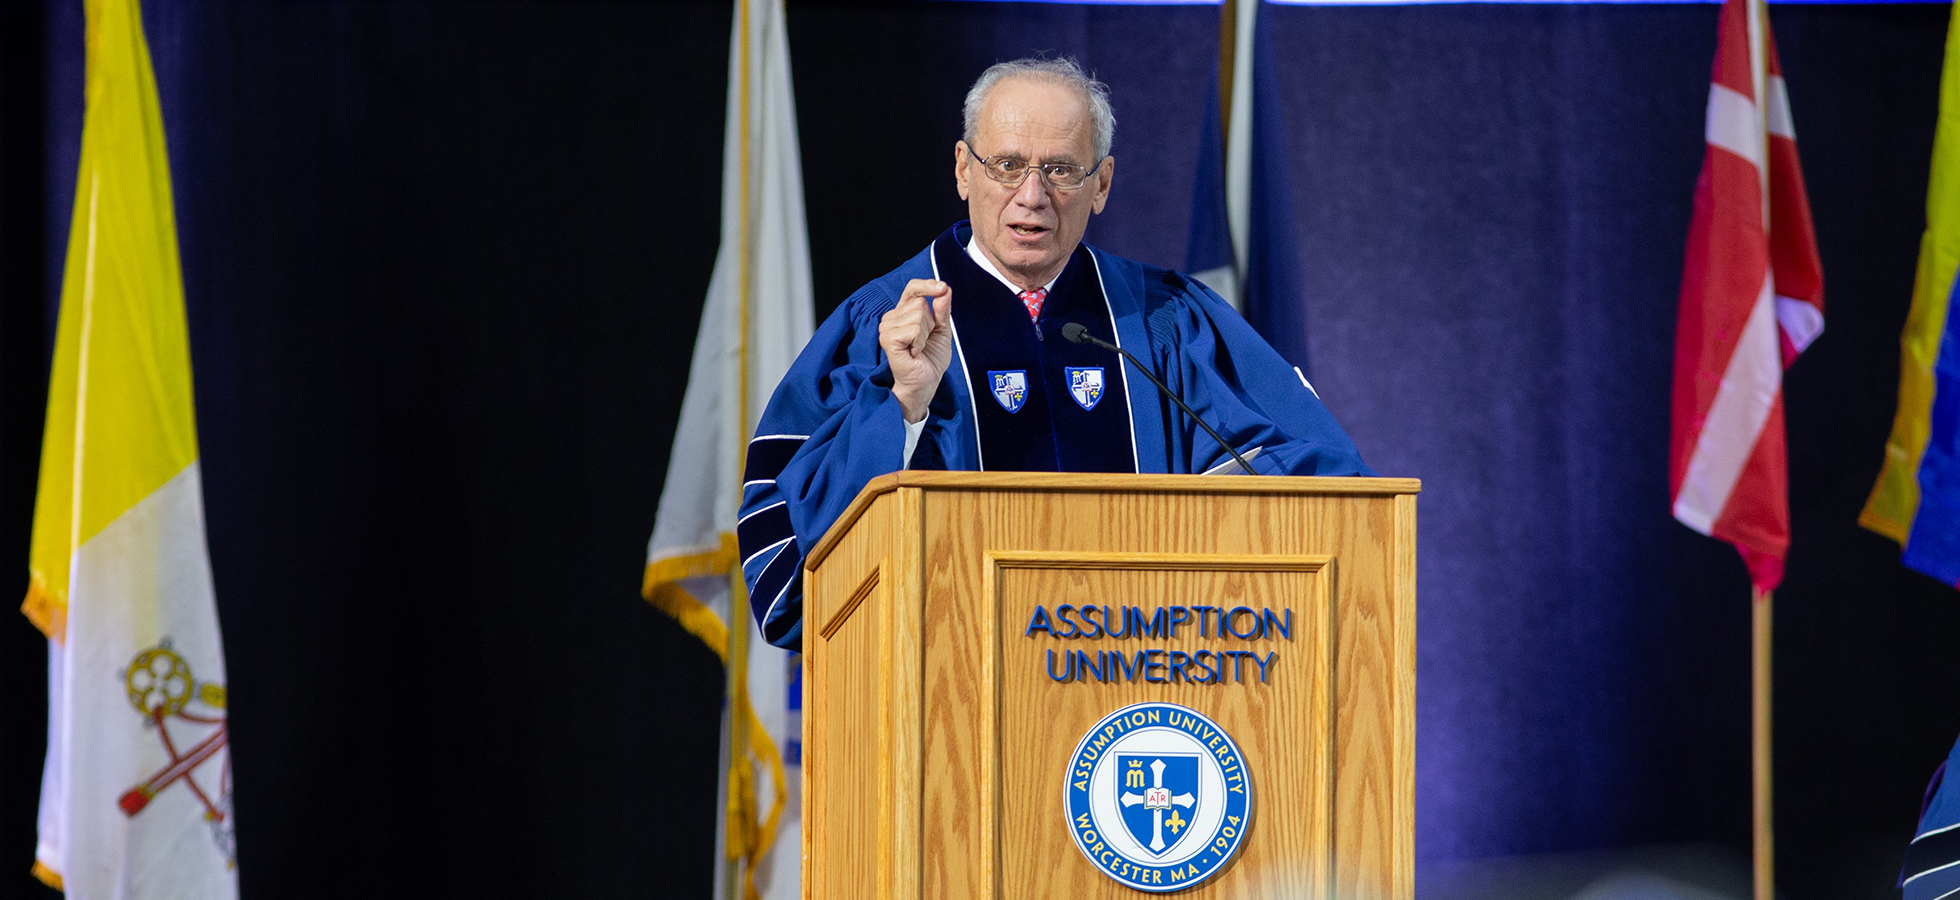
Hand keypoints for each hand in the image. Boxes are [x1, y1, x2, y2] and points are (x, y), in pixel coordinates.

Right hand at [879, 279, 953, 422]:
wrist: (925, 383)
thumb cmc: (930, 359)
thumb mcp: (942, 330)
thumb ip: (942, 309)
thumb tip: (944, 289)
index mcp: (904, 311)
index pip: (913, 288)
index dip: (927, 285)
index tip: (942, 288)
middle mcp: (892, 316)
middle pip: (920, 302)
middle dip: (931, 323)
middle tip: (924, 341)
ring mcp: (887, 327)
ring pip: (917, 315)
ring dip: (925, 334)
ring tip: (918, 348)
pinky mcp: (888, 339)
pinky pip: (913, 329)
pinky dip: (919, 342)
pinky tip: (914, 352)